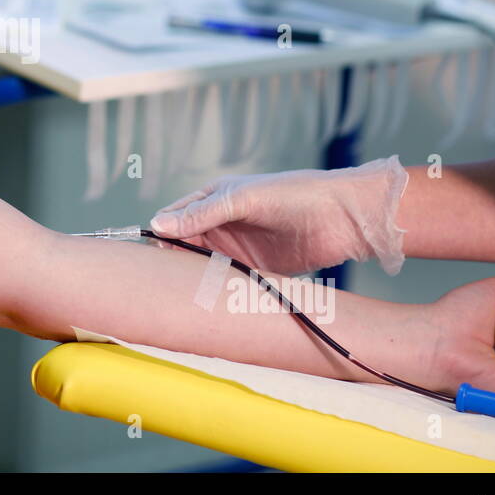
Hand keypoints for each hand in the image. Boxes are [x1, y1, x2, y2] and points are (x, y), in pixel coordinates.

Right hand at [150, 156, 409, 276]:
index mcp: (214, 198)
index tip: (151, 254)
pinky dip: (218, 288)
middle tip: (162, 280)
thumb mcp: (242, 199)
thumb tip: (157, 225)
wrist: (343, 217)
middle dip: (173, 259)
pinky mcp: (256, 267)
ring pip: (203, 265)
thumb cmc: (294, 195)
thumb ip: (201, 214)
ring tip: (183, 293)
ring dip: (195, 276)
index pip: (174, 217)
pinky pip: (227, 279)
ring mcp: (238, 246)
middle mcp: (222, 222)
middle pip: (184, 244)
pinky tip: (210, 299)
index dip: (160, 234)